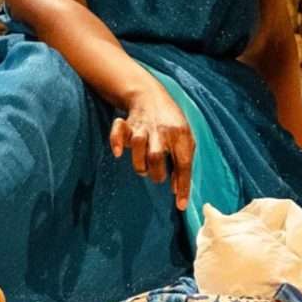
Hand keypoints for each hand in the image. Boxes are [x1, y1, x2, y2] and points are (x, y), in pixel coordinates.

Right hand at [110, 80, 194, 210]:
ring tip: (144, 168)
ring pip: (138, 145)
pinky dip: (116, 141)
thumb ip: (183, 162)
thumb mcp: (185, 138)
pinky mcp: (127, 124)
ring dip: (139, 163)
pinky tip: (118, 152)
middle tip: (158, 177)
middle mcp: (162, 130)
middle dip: (157, 174)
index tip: (181, 206)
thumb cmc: (171, 122)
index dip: (183, 185)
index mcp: (180, 134)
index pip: (183, 163)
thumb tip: (178, 191)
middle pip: (156, 156)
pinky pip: (118, 131)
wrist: (150, 94)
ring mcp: (143, 126)